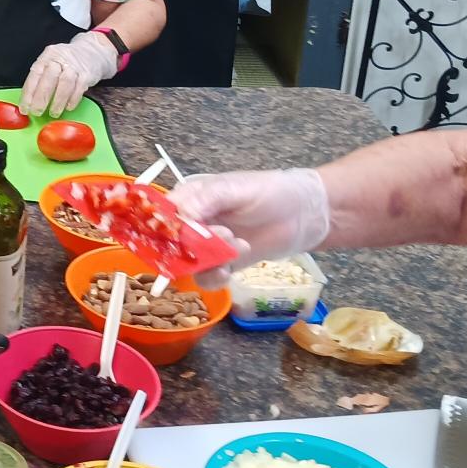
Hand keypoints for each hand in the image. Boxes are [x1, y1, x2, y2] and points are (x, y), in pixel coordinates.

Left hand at [21, 31, 121, 115]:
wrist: (92, 52)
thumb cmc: (67, 62)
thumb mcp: (52, 63)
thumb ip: (41, 79)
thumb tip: (29, 101)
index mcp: (48, 56)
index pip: (35, 74)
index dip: (28, 93)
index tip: (25, 107)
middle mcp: (60, 58)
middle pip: (49, 78)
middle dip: (41, 98)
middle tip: (36, 112)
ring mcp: (75, 65)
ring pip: (65, 83)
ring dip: (57, 101)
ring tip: (53, 113)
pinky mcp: (87, 74)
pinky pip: (79, 88)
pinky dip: (72, 99)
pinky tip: (68, 107)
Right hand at [170, 167, 329, 282]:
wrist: (303, 215)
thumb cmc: (271, 192)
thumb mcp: (237, 189)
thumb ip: (207, 199)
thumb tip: (182, 215)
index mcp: (191, 197)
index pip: (163, 213)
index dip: (164, 226)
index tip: (179, 235)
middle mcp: (193, 222)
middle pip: (172, 242)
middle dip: (192, 246)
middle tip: (223, 236)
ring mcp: (207, 245)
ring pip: (187, 263)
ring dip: (206, 262)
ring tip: (235, 250)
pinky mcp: (222, 263)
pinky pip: (205, 277)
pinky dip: (213, 278)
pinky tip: (228, 271)